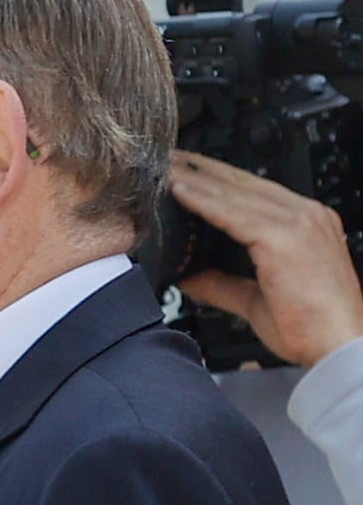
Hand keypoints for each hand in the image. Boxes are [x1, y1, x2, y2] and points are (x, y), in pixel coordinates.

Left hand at [171, 152, 362, 366]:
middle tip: (167, 158)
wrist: (341, 345)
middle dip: (202, 169)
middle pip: (243, 183)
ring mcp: (299, 223)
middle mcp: (306, 215)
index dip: (217, 178)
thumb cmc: (313, 325)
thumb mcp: (256, 299)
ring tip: (164, 168)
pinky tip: (180, 193)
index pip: (255, 191)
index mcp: (307, 224)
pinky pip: (235, 214)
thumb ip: (222, 284)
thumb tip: (190, 276)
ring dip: (196, 179)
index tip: (186, 171)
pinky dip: (205, 202)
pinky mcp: (286, 238)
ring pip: (236, 193)